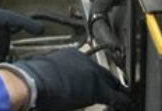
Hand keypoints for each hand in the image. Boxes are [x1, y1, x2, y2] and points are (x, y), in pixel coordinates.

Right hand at [0, 48, 132, 110]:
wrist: (33, 81)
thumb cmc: (33, 79)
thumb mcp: (47, 72)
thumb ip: (57, 75)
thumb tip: (58, 84)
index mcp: (71, 56)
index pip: (90, 67)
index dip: (96, 78)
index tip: (97, 83)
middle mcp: (84, 60)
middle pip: (104, 73)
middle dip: (112, 83)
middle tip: (118, 91)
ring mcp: (92, 73)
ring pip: (111, 83)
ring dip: (117, 92)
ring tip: (124, 98)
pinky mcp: (98, 88)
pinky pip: (116, 97)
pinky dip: (124, 102)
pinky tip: (128, 105)